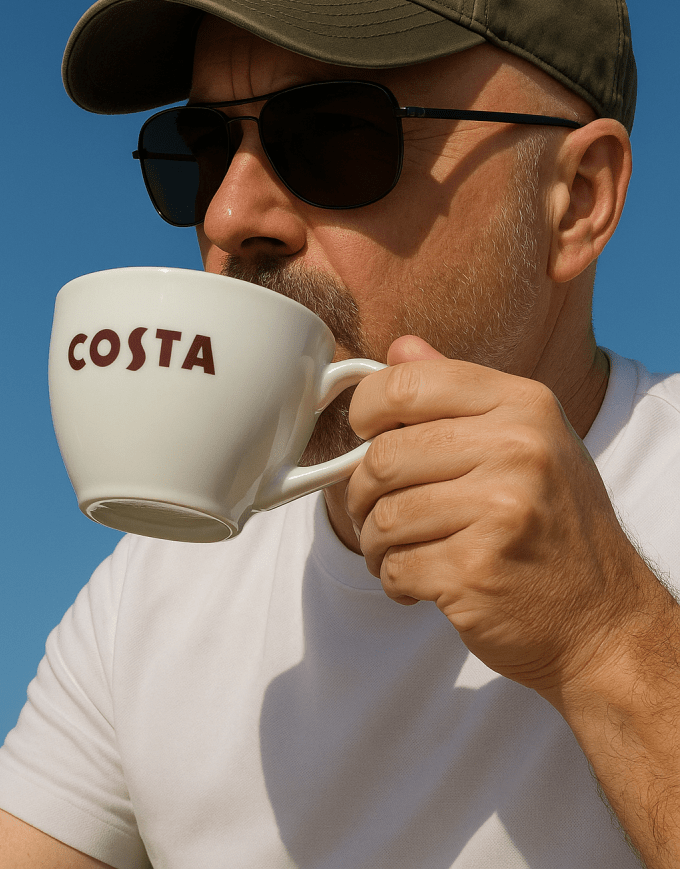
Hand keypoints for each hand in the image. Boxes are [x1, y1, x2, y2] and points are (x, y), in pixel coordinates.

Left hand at [346, 336, 654, 698]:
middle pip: (385, 456)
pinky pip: (396, 567)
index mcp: (523, 404)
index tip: (364, 432)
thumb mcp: (525, 438)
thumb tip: (398, 348)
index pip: (408, 383)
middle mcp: (518, 449)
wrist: (601, 617)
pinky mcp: (477, 571)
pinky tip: (420, 582)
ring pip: (383, 516)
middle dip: (364, 491)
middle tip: (376, 511)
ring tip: (398, 550)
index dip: (366, 408)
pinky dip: (393, 580)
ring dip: (376, 542)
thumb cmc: (553, 523)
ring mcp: (500, 511)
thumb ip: (457, 391)